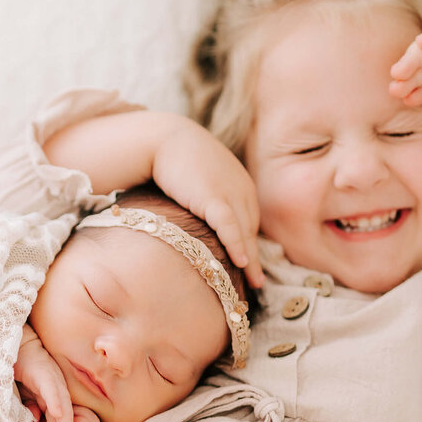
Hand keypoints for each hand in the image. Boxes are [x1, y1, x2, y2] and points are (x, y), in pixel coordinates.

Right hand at [14, 325, 78, 421]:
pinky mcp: (43, 369)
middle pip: (59, 418)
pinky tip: (57, 413)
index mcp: (49, 397)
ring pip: (62, 405)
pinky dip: (56, 401)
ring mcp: (51, 379)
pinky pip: (51, 387)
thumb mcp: (19, 392)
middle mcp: (55, 390)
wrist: (12, 338)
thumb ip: (27, 405)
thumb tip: (34, 419)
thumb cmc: (16, 364)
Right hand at [150, 119, 263, 287]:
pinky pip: (229, 226)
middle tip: (258, 282)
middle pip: (250, 230)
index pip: (248, 220)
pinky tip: (242, 263)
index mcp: (240, 185)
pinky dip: (237, 245)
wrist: (163, 139)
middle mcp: (241, 189)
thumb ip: (207, 198)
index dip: (249, 244)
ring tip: (255, 282)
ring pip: (244, 232)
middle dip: (255, 256)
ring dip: (251, 259)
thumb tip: (201, 220)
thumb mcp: (200, 179)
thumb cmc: (174, 159)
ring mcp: (229, 193)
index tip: (251, 265)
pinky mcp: (213, 197)